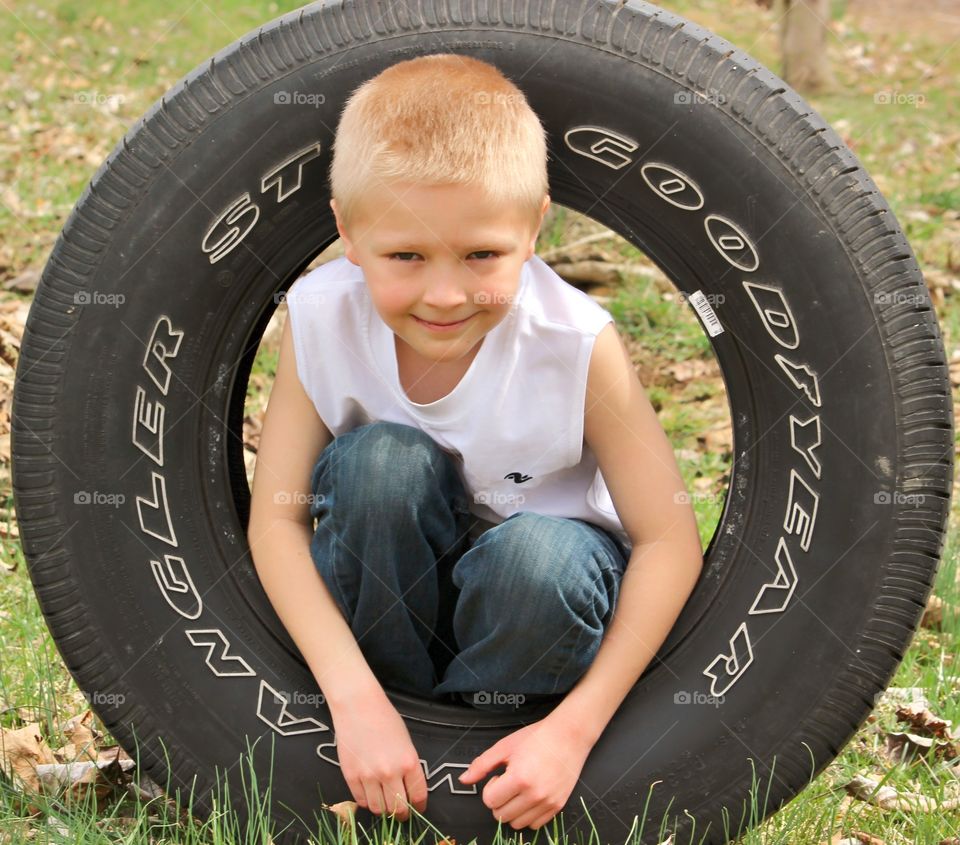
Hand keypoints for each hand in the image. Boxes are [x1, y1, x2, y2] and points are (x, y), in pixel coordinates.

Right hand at [329, 693, 426, 821]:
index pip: (418, 796)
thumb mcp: (406, 741)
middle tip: (401, 813)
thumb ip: (408, 766)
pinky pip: (362, 801)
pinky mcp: (351, 776)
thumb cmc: (384, 717)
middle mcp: (390, 772)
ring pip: (379, 809)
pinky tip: (371, 795)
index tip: (418, 807)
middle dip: (402, 814)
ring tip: (385, 804)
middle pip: (398, 808)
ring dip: (384, 810)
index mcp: (408, 762)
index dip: (419, 806)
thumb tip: (409, 786)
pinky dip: (368, 802)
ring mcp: (369, 776)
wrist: (358, 706)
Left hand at [457, 713, 593, 829]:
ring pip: (516, 824)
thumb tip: (464, 779)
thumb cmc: (538, 737)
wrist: (569, 735)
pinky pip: (534, 825)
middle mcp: (534, 794)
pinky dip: (527, 815)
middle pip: (501, 815)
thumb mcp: (505, 746)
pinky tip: (529, 797)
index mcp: (519, 777)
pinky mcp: (557, 806)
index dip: (490, 788)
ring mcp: (547, 802)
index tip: (498, 778)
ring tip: (518, 790)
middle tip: (507, 784)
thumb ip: (482, 764)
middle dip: (499, 800)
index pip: (490, 801)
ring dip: (512, 810)